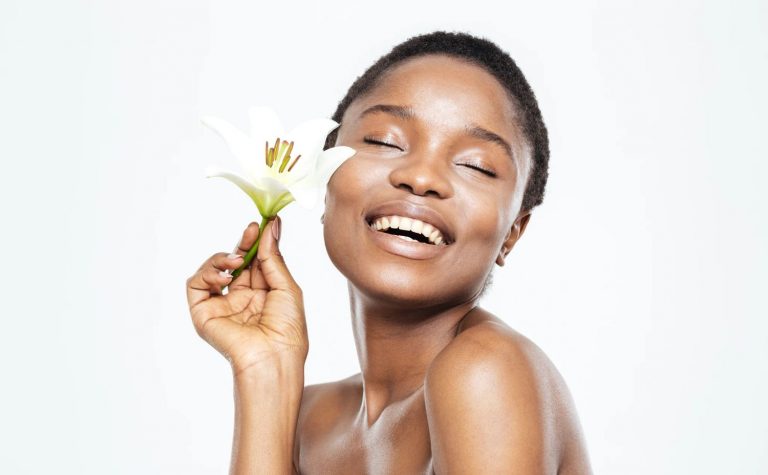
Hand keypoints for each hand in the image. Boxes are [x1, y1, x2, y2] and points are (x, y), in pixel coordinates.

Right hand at [186, 217, 307, 375]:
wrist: (274, 357)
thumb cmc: (287, 329)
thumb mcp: (286, 286)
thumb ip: (273, 257)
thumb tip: (271, 227)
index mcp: (263, 295)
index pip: (254, 262)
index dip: (256, 243)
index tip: (261, 226)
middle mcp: (241, 299)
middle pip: (233, 263)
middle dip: (241, 244)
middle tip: (250, 231)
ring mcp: (222, 306)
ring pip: (212, 271)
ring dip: (223, 258)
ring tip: (237, 261)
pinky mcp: (204, 314)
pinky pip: (196, 285)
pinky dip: (206, 274)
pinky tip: (224, 277)